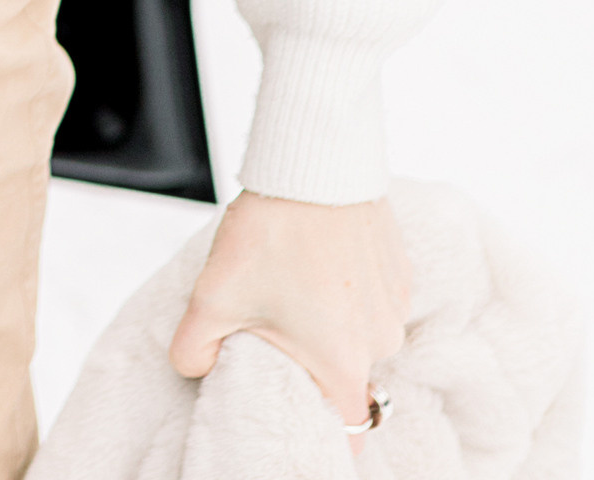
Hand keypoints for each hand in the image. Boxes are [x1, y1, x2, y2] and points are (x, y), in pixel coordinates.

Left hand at [169, 191, 408, 437]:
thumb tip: (194, 368)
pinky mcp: (400, 269)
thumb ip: (195, 348)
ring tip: (294, 282)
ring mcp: (395, 305)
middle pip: (349, 373)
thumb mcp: (214, 296)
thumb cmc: (271, 233)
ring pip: (360, 332)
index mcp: (342, 363)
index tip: (303, 415)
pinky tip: (318, 259)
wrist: (312, 165)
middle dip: (315, 358)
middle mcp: (380, 341)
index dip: (325, 428)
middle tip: (278, 327)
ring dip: (332, 319)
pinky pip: (373, 298)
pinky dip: (349, 289)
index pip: (349, 427)